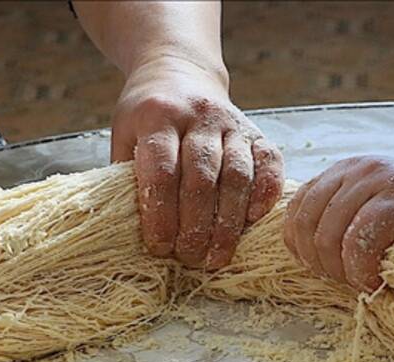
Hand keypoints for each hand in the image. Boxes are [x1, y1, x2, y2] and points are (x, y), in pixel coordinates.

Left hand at [110, 56, 283, 269]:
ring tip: (218, 255)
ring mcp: (231, 122)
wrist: (178, 70)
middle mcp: (198, 115)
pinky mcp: (256, 131)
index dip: (161, 214)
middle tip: (189, 259)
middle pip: (201, 177)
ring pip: (237, 175)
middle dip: (196, 226)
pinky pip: (269, 163)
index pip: (162, 170)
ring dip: (228, 222)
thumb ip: (126, 175)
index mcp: (158, 116)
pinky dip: (265, 193)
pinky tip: (253, 220)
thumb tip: (129, 232)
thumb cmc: (147, 114)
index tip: (159, 247)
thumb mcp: (124, 134)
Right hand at [283, 151, 393, 292]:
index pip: (362, 235)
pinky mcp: (331, 172)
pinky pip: (297, 208)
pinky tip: (315, 255)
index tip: (370, 289)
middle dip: (335, 269)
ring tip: (334, 272)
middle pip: (329, 231)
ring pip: (306, 218)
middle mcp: (373, 172)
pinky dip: (298, 236)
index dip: (358, 271)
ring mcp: (348, 168)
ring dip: (313, 256)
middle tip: (353, 284)